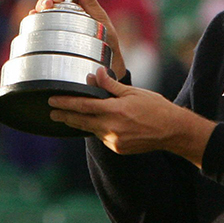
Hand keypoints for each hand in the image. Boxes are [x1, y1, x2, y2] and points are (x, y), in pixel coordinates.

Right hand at [26, 0, 125, 78]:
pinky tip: (33, 15)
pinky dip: (33, 18)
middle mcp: (63, 9)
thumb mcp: (99, 17)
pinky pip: (38, 24)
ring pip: (42, 7)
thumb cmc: (106, 39)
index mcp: (75, 1)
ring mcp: (57, 21)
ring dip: (41, 3)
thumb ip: (90, 0)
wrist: (107, 63)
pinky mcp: (52, 34)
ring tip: (47, 6)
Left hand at [49, 67, 215, 167]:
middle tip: (52, 112)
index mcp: (114, 111)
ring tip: (69, 116)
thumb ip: (111, 85)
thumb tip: (95, 74)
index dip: (66, 103)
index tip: (52, 101)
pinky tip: (97, 124)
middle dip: (65, 116)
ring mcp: (113, 141)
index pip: (83, 106)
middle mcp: (111, 128)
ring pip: (91, 130)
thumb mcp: (133, 92)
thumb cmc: (155, 107)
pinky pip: (102, 137)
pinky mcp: (118, 148)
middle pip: (81, 121)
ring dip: (80, 123)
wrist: (172, 131)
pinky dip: (98, 129)